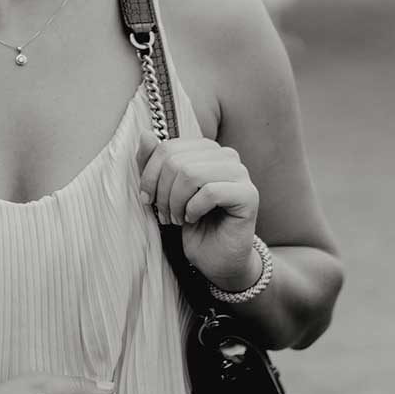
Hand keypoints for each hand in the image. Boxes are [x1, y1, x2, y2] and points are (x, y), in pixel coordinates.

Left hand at [135, 130, 260, 290]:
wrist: (216, 259)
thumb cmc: (191, 224)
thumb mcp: (163, 191)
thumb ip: (154, 163)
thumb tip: (145, 134)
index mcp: (207, 150)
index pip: (168, 148)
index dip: (150, 175)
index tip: (148, 200)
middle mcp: (227, 156)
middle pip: (177, 161)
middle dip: (162, 192)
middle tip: (165, 215)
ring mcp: (240, 174)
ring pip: (192, 174)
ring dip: (176, 202)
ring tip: (178, 219)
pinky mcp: (249, 195)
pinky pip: (210, 192)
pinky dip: (193, 209)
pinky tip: (193, 219)